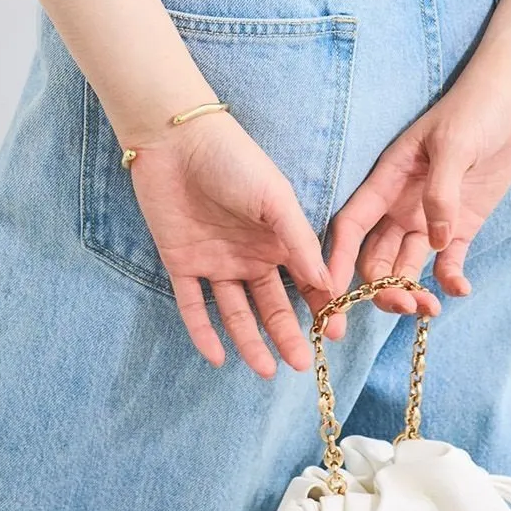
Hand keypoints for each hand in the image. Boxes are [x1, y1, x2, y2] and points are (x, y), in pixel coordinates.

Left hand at [124, 110, 335, 377]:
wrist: (177, 141)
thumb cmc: (234, 160)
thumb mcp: (275, 198)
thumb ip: (299, 241)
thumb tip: (328, 283)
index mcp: (277, 238)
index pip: (304, 281)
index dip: (320, 307)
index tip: (333, 335)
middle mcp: (249, 255)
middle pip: (272, 304)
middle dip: (288, 334)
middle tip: (301, 365)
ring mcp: (215, 261)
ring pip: (236, 312)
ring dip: (250, 341)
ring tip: (265, 370)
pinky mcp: (181, 263)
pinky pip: (192, 306)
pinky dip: (203, 332)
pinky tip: (217, 356)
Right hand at [317, 75, 510, 340]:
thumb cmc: (474, 111)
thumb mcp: (453, 144)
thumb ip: (441, 193)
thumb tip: (434, 241)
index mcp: (386, 180)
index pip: (352, 224)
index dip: (337, 258)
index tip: (332, 294)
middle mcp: (400, 205)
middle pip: (376, 256)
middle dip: (380, 287)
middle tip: (403, 305)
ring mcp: (430, 218)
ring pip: (406, 266)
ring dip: (410, 291)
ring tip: (430, 308)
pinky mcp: (461, 227)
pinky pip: (447, 263)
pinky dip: (449, 282)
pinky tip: (460, 290)